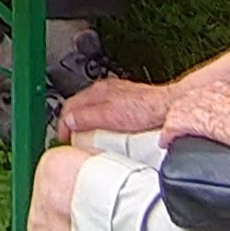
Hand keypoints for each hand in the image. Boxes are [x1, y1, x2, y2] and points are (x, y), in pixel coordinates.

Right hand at [54, 75, 172, 138]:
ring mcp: (115, 95)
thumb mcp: (109, 116)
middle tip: (71, 139)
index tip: (63, 138)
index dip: (62, 124)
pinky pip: (105, 112)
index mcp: (97, 91)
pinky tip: (107, 132)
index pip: (69, 106)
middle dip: (72, 123)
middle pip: (79, 107)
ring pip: (92, 109)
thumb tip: (69, 122)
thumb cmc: (144, 109)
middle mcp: (104, 90)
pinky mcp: (126, 102)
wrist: (166, 108)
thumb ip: (86, 117)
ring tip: (86, 138)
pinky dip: (100, 123)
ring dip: (86, 123)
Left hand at [161, 76, 229, 153]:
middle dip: (186, 113)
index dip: (207, 105)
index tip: (206, 115)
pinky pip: (174, 126)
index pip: (215, 94)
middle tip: (183, 126)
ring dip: (175, 124)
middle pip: (193, 99)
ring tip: (171, 136)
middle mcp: (218, 93)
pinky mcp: (195, 119)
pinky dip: (168, 135)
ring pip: (180, 110)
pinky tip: (166, 143)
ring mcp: (205, 104)